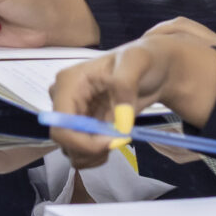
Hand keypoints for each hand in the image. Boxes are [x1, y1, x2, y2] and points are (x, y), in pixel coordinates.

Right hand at [43, 24, 215, 166]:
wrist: (154, 69)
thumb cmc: (142, 60)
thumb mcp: (136, 63)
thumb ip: (125, 86)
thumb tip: (120, 120)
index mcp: (68, 83)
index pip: (61, 125)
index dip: (82, 142)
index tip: (113, 141)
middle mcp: (64, 100)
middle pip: (64, 140)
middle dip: (91, 149)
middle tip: (120, 140)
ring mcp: (73, 115)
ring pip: (70, 150)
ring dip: (94, 155)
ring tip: (119, 139)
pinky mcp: (83, 126)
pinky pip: (80, 151)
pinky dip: (96, 155)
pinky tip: (113, 141)